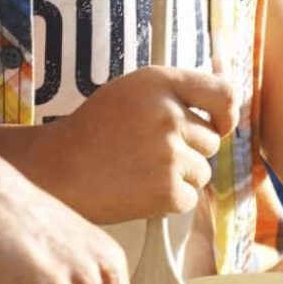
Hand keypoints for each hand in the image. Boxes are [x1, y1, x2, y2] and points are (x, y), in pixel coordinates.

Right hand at [37, 67, 237, 223]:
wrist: (56, 170)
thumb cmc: (92, 132)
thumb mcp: (129, 93)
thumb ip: (172, 94)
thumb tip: (223, 107)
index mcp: (158, 82)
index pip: (222, 92)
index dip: (226, 113)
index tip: (219, 124)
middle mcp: (168, 114)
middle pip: (210, 140)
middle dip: (187, 150)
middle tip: (147, 152)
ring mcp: (169, 153)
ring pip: (202, 171)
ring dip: (177, 176)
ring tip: (137, 170)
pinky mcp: (167, 189)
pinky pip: (189, 198)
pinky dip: (168, 201)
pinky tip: (136, 189)